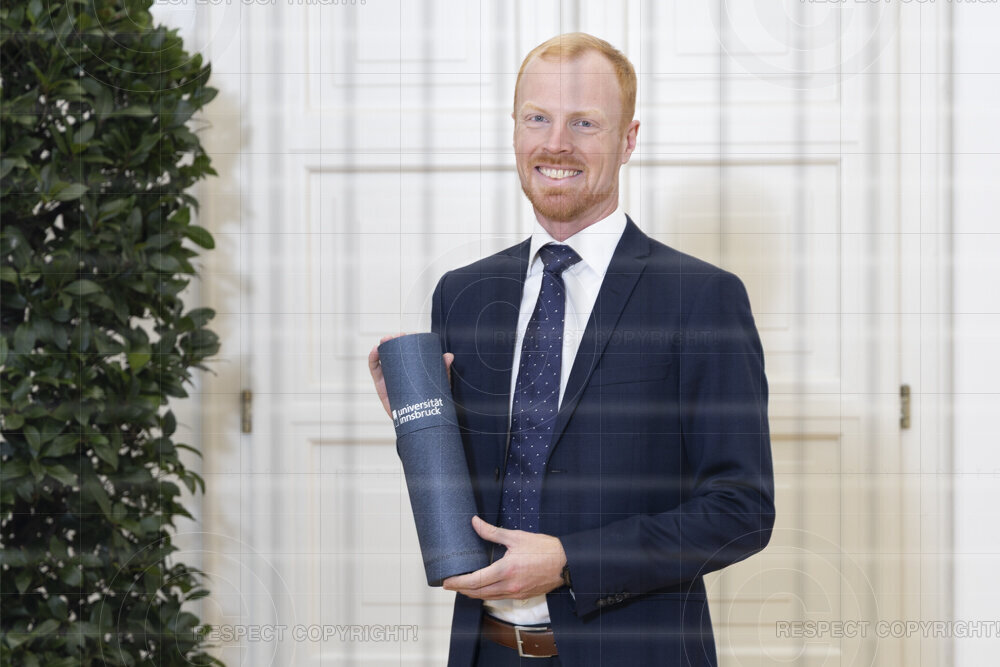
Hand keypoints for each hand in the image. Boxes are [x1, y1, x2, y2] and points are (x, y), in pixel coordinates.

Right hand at [368, 333, 453, 418]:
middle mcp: (401, 370)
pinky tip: (375, 350)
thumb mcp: (439, 386)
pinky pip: (374, 369)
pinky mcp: (381, 385)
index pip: (410, 350)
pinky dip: (372, 358)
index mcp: (413, 368)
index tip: (412, 334)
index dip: (409, 339)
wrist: (418, 423)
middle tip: (398, 335)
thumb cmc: (428, 403)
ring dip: (382, 345)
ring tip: (385, 340)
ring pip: (384, 357)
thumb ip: (443, 372)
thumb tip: (449, 356)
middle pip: (395, 351)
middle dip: (395, 339)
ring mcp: (390, 376)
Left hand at [442, 516, 566, 599]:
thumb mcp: (516, 537)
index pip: (475, 580)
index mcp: (506, 570)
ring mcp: (516, 592)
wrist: (566, 563)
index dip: (458, 582)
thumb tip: (475, 523)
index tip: (447, 581)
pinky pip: (498, 597)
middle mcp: (509, 585)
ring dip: (472, 593)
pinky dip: (486, 594)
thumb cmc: (544, 549)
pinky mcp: (522, 595)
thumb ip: (492, 532)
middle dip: (461, 589)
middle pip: (478, 592)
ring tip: (462, 586)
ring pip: (487, 597)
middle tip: (449, 584)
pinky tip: (483, 588)